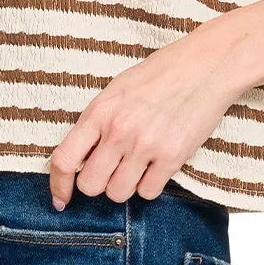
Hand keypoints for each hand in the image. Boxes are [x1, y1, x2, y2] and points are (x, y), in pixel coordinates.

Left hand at [47, 14, 242, 208]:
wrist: (205, 65)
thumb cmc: (160, 74)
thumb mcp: (117, 89)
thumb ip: (97, 122)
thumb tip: (80, 158)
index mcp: (100, 110)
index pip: (65, 159)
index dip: (58, 185)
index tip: (61, 199)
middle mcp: (119, 130)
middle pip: (90, 185)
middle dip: (98, 183)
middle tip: (111, 170)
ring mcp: (145, 145)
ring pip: (118, 193)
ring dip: (124, 185)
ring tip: (137, 164)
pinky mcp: (172, 157)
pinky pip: (148, 192)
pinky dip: (150, 185)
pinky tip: (156, 165)